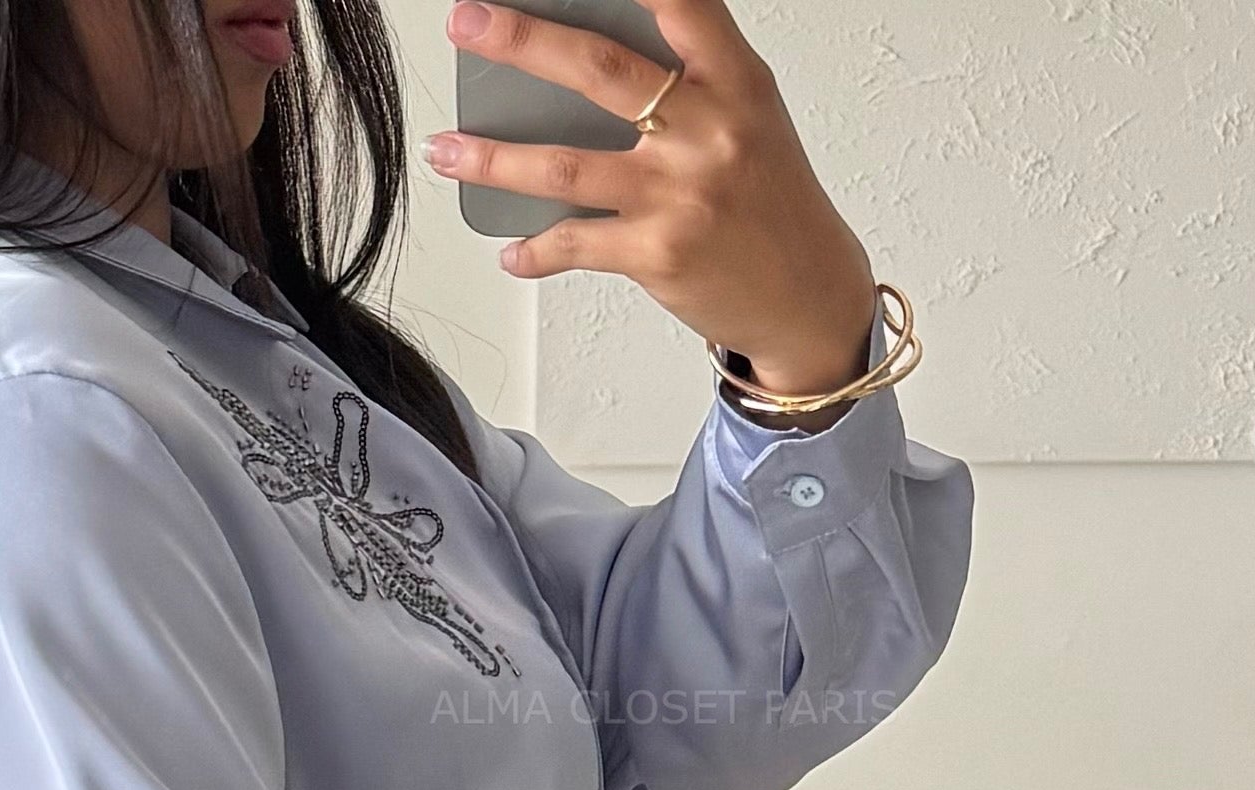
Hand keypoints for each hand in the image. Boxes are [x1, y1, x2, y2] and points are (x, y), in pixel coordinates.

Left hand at [426, 0, 872, 403]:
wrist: (808, 295)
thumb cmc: (769, 199)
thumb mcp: (748, 114)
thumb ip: (689, 73)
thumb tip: (592, 50)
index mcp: (735, 78)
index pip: (680, 2)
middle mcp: (708, 130)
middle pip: (601, 69)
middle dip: (523, 41)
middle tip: (467, 20)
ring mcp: (680, 195)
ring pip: (566, 165)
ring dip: (494, 157)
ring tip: (446, 148)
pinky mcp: (659, 255)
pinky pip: (577, 244)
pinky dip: (535, 250)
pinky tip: (510, 250)